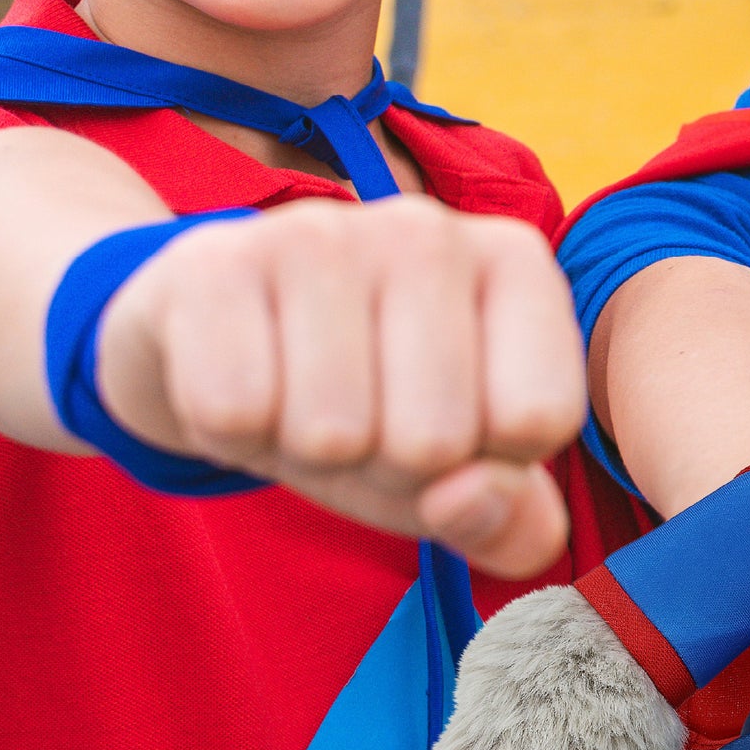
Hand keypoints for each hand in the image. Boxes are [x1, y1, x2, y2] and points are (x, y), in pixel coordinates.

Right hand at [95, 194, 585, 576]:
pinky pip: (234, 413)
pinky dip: (228, 431)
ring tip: (298, 399)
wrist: (212, 350)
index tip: (448, 424)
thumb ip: (513, 521)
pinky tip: (238, 379)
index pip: (537, 420)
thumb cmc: (368, 411)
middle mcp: (429, 228)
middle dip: (387, 469)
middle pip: (434, 440)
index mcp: (517, 263)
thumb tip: (468, 495)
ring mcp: (319, 232)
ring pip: (333, 435)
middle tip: (358, 420)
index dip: (482, 466)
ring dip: (308, 454)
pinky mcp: (212, 259)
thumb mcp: (457, 480)